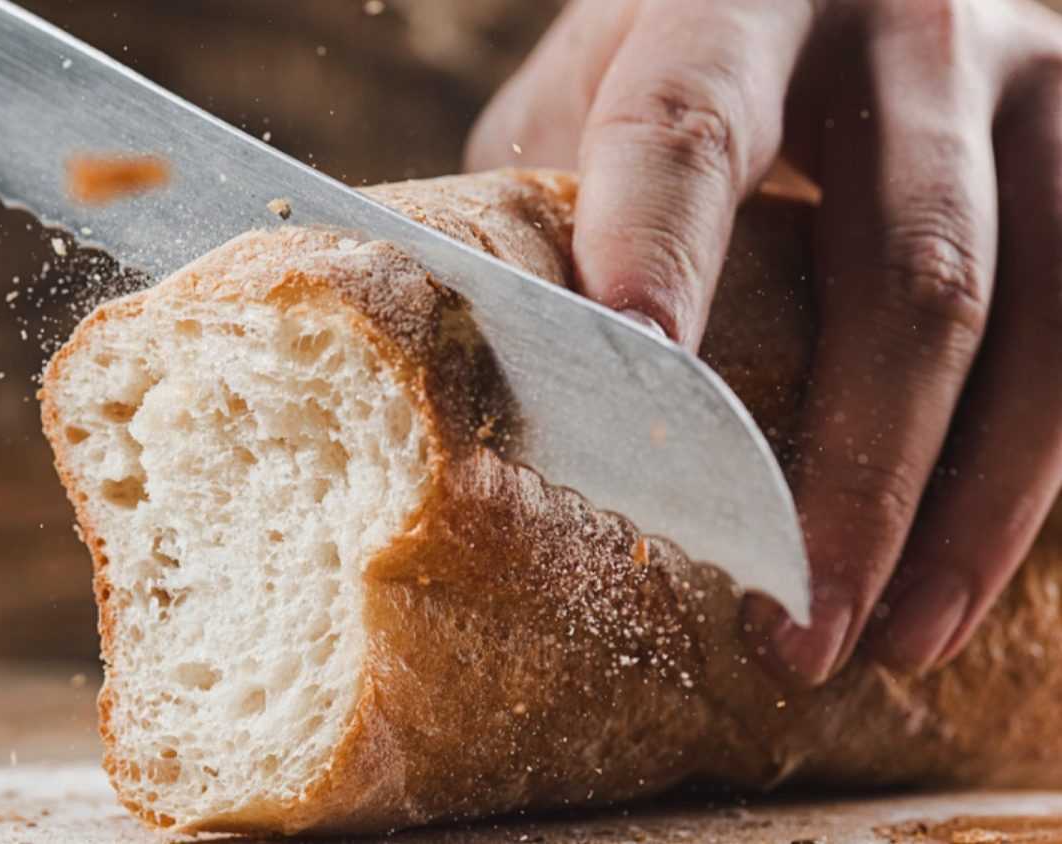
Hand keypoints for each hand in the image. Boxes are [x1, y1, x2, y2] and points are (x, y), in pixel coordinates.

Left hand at [469, 0, 1061, 684]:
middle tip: (786, 619)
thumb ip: (549, 201)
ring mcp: (1023, 85)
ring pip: (1023, 316)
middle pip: (905, 262)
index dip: (658, 256)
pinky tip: (949, 583)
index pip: (691, 125)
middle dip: (849, 468)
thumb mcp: (596, 92)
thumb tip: (465, 372)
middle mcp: (904, 26)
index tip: (629, 400)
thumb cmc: (683, 67)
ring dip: (956, 508)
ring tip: (879, 641)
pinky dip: (1017, 484)